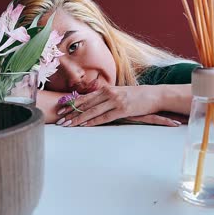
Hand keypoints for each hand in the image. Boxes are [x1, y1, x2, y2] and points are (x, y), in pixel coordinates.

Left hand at [56, 85, 180, 126]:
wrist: (154, 95)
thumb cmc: (137, 96)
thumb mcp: (120, 93)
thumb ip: (107, 98)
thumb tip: (95, 104)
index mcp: (107, 89)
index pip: (85, 97)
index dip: (71, 103)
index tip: (60, 109)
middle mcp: (109, 93)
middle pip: (85, 104)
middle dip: (70, 112)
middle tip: (58, 118)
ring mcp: (115, 101)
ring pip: (92, 111)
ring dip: (78, 119)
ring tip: (67, 124)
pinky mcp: (122, 110)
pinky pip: (104, 117)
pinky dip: (93, 121)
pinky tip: (84, 125)